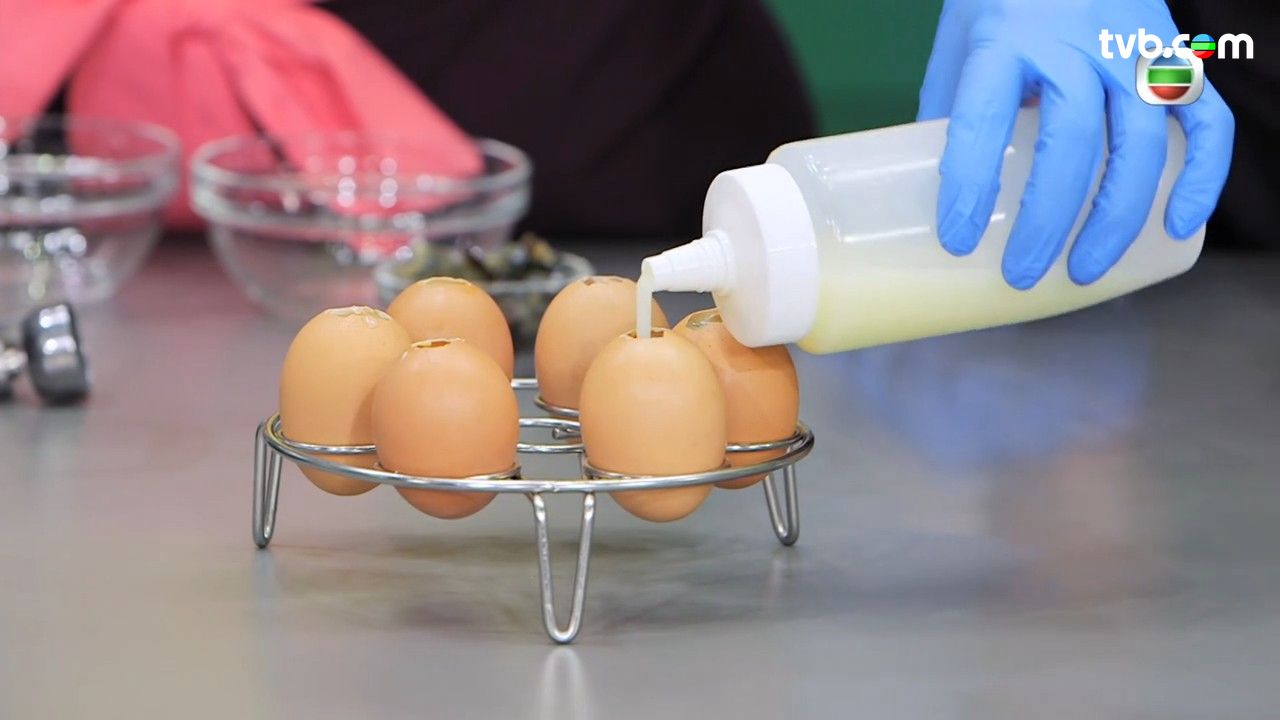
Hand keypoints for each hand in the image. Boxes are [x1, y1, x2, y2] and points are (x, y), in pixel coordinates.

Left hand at [918, 0, 1233, 288]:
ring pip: (1138, 141)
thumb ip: (951, 112)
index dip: (971, 186)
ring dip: (1115, 216)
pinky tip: (1177, 225)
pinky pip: (1205, 118)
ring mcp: (1131, 49)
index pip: (984, 118)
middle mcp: (1073, 42)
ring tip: (1086, 270)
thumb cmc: (1000, 2)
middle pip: (1069, 140)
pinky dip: (1201, 175)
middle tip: (1023, 273)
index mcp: (1004, 39)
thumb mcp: (959, 46)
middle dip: (1046, 219)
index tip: (958, 240)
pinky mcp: (1172, 56)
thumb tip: (932, 196)